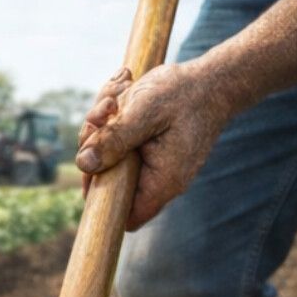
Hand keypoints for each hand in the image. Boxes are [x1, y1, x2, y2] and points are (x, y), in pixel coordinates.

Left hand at [75, 60, 232, 229]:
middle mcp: (159, 179)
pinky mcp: (149, 148)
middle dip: (98, 145)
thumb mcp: (145, 111)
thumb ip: (115, 138)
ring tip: (116, 98)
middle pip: (111, 181)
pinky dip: (115, 119)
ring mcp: (154, 164)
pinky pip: (121, 142)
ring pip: (111, 156)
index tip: (90, 166)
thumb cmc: (184, 94)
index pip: (125, 216)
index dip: (101, 199)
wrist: (212, 81)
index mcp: (162, 181)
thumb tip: (84, 163)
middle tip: (105, 113)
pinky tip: (123, 95)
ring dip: (105, 125)